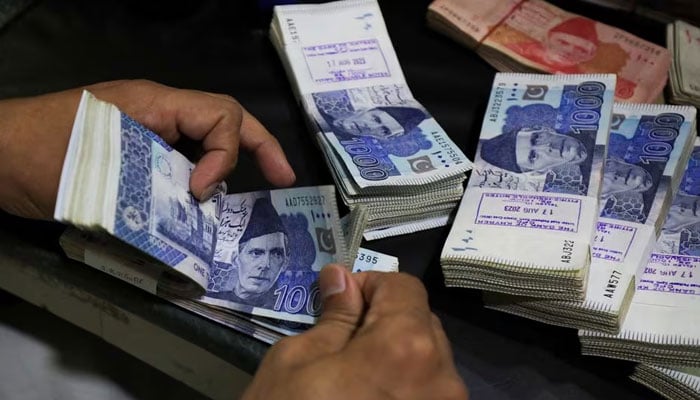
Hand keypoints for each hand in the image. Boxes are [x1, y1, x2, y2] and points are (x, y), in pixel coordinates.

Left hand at [0, 79, 295, 219]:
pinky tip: (195, 212)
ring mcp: (144, 132)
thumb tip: (201, 204)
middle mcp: (156, 113)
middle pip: (223, 119)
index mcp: (154, 104)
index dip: (226, 154)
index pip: (220, 115)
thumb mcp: (102, 166)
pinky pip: (178, 162)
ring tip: (232, 209)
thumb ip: (158, 181)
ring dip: (224, 169)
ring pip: (203, 142)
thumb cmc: (36, 156)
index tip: (204, 192)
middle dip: (259, 146)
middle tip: (283, 178)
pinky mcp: (132, 155)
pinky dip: (194, 183)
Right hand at [242, 265, 467, 399]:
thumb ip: (333, 316)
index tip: (340, 303)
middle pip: (422, 324)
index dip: (370, 285)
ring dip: (398, 357)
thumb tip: (342, 277)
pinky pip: (430, 395)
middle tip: (343, 342)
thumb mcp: (297, 362)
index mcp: (407, 345)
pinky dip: (406, 388)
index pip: (404, 287)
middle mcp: (443, 378)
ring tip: (356, 381)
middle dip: (386, 321)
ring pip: (430, 362)